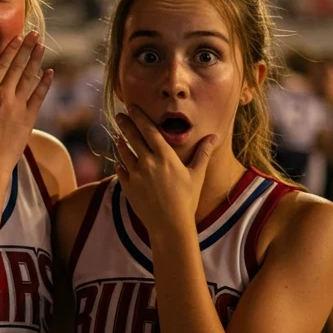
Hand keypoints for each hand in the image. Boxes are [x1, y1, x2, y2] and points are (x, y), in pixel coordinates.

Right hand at [0, 32, 52, 175]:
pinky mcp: (28, 119)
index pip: (1, 66)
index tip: (17, 37)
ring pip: (30, 78)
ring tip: (41, 46)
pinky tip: (49, 72)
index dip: (10, 50)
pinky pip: (39, 96)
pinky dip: (44, 84)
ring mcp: (18, 107)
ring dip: (36, 60)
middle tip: (34, 34)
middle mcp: (4, 96)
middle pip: (18, 67)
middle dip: (26, 48)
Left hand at [114, 105, 214, 229]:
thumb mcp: (197, 175)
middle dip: (125, 124)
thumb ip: (202, 154)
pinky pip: (120, 171)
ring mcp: (135, 175)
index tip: (132, 107)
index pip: (149, 130)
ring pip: (124, 153)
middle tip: (119, 115)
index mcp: (164, 157)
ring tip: (119, 138)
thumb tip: (214, 137)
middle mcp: (147, 162)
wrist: (170, 225)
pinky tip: (120, 162)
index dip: (139, 117)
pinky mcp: (128, 187)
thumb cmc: (187, 200)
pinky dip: (120, 165)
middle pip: (132, 137)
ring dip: (121, 143)